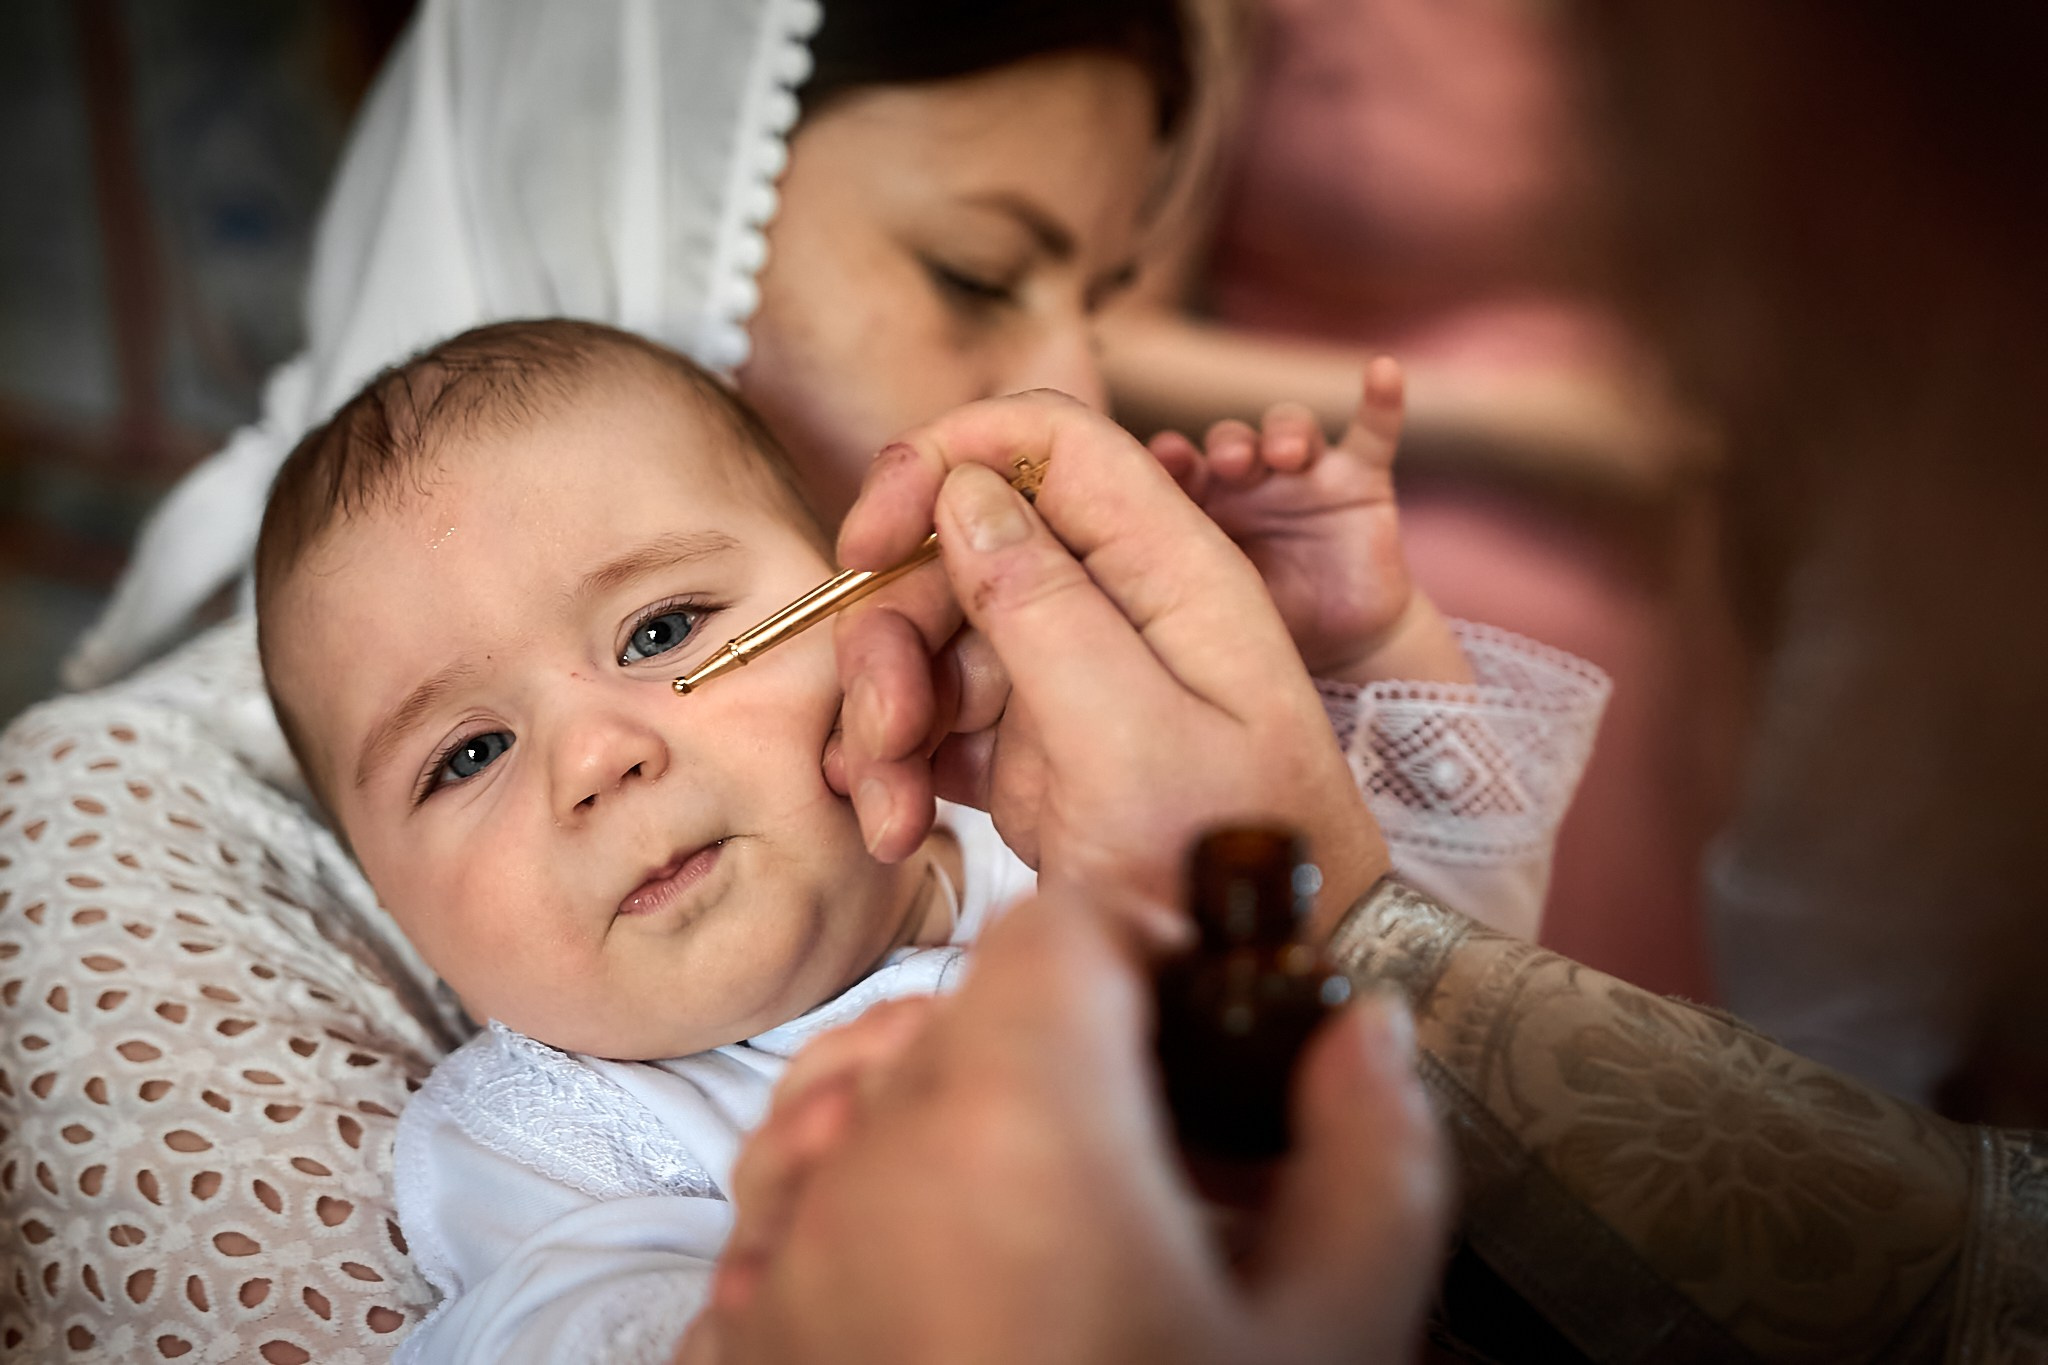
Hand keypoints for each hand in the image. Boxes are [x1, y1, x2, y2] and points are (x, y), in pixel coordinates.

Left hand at [686, 891, 1448, 1364]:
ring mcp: (782, 1261)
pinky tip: (950, 1286)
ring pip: (865, 1100)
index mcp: (1019, 1122)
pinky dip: (860, 1203)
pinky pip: (785, 1210)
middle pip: (965, 1012)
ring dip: (961, 1111)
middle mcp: (869, 1164)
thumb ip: (1371, 1156)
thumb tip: (1367, 1034)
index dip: (1152, 936)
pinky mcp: (739, 1347)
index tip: (1210, 999)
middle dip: (1074, 1039)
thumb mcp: (1332, 1346)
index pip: (1062, 927)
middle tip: (1170, 1147)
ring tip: (1062, 1214)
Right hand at [831, 390, 1389, 932]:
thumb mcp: (1134, 740)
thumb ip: (1048, 608)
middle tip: (883, 732)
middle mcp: (1116, 607)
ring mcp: (1071, 676)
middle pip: (962, 545)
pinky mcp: (1033, 748)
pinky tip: (892, 822)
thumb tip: (966, 494)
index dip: (946, 460)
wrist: (1256, 985)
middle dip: (894, 628)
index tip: (870, 538)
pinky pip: (936, 718)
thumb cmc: (1227, 867)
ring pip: (933, 637)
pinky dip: (898, 764)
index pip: (1048, 440)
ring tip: (887, 813)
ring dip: (884, 715)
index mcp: (1169, 570)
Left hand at [1149, 358, 1469, 686]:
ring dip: (1286, 430)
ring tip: (1286, 454)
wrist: (1342, 645)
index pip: (1178, 469)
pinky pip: (1373, 432)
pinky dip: (1381, 401)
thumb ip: (1180, 581)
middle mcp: (1249, 478)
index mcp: (1204, 505)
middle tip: (1230, 464)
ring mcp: (1305, 472)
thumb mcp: (1219, 606)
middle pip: (1232, 440)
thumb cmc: (1266, 622)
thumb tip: (1117, 576)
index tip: (1167, 458)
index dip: (1171, 458)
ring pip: (1290, 427)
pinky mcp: (1360, 479)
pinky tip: (1383, 371)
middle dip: (1230, 444)